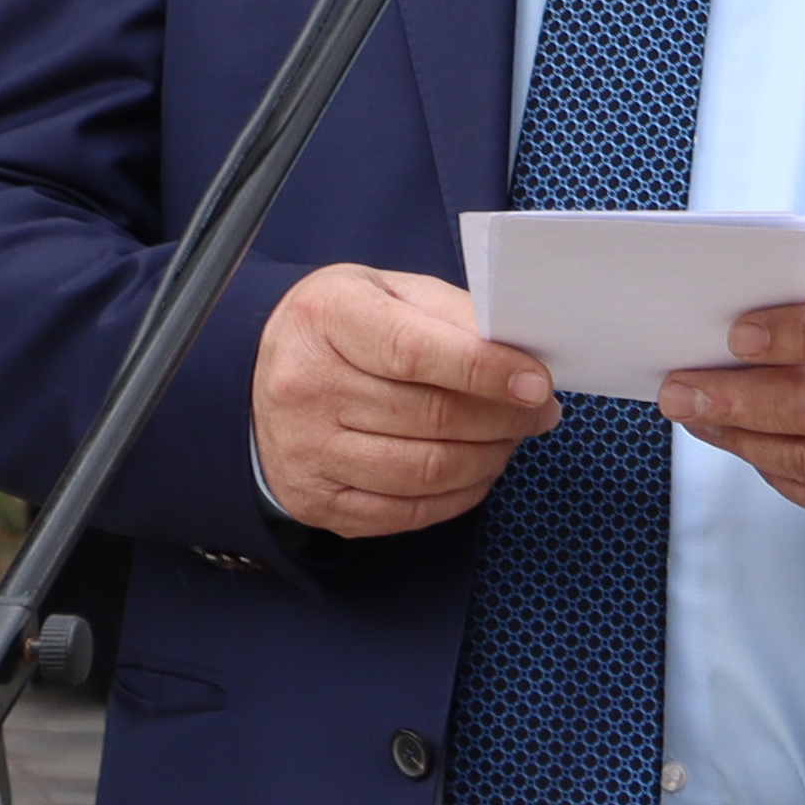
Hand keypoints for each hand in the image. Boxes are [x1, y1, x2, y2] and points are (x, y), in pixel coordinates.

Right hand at [253, 264, 556, 537]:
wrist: (263, 373)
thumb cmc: (343, 325)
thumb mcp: (389, 291)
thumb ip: (452, 315)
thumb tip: (520, 354)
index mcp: (327, 318)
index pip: (416, 352)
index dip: (486, 371)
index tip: (537, 383)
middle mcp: (307, 387)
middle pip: (431, 417)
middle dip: (505, 418)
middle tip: (541, 411)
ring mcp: (307, 451)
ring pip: (425, 471)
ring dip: (489, 458)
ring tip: (512, 437)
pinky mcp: (315, 501)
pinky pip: (406, 513)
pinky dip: (459, 496)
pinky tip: (479, 469)